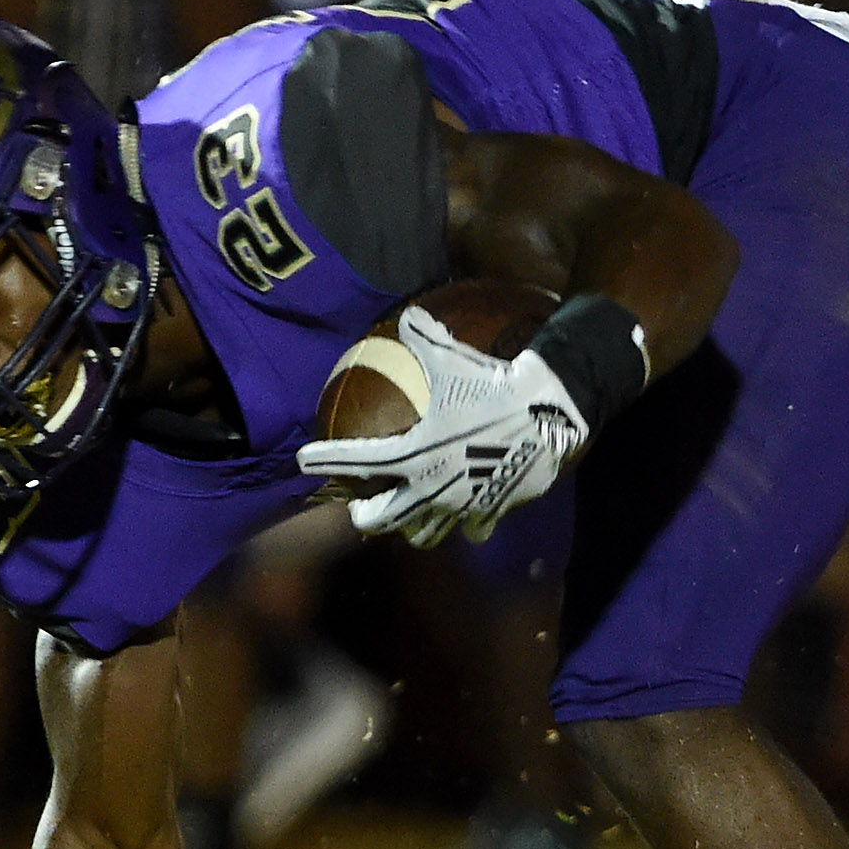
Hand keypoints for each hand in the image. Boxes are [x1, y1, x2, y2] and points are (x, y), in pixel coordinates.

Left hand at [296, 306, 586, 547]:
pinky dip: (467, 524)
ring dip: (412, 526)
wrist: (546, 415)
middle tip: (359, 506)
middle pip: (382, 519)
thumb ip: (424, 340)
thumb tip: (408, 315)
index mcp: (413, 453)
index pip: (358, 461)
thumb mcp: (452, 360)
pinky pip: (472, 530)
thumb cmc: (493, 387)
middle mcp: (430, 487)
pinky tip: (468, 513)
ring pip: (423, 534)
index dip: (326, 460)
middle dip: (365, 515)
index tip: (303, 461)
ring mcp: (460, 506)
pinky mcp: (490, 512)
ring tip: (410, 513)